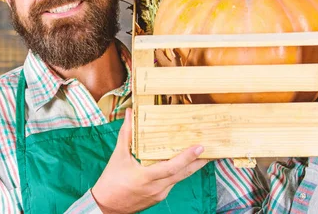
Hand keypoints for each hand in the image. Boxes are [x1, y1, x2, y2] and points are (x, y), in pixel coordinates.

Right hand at [91, 108, 206, 213]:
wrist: (106, 206)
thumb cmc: (111, 181)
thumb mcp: (118, 156)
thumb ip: (126, 134)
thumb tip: (129, 114)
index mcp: (146, 177)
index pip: (172, 167)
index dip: (188, 157)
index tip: (200, 147)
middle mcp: (156, 187)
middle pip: (183, 174)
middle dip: (198, 162)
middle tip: (211, 150)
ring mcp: (159, 194)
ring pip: (179, 179)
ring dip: (191, 167)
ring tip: (201, 156)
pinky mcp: (159, 197)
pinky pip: (172, 183)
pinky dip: (179, 173)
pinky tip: (182, 165)